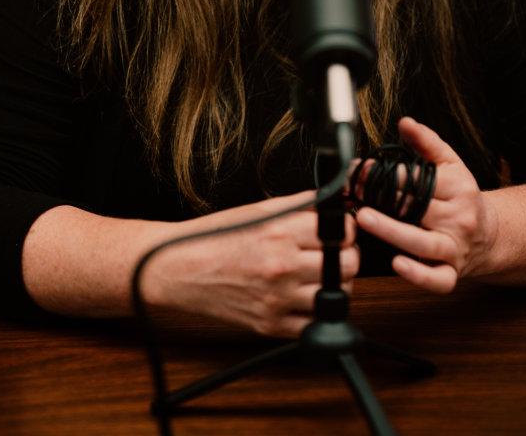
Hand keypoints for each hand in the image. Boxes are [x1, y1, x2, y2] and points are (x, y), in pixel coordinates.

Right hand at [142, 190, 359, 337]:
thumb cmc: (214, 236)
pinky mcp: (270, 325)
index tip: (339, 231)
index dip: (345, 230)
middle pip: (347, 265)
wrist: (179, 268)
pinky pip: (314, 324)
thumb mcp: (257, 210)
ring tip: (319, 275)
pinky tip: (305, 297)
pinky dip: (316, 312)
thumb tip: (331, 200)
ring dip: (335, 285)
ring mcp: (277, 299)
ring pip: (337, 296)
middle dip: (346, 256)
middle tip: (334, 253)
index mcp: (279, 232)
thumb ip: (299, 204)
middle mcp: (281, 266)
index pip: (341, 232)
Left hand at [355, 117, 497, 293]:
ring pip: (422, 243)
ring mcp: (454, 248)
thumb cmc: (462, 197)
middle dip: (380, 197)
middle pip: (416, 208)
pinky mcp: (452, 273)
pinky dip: (418, 276)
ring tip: (365, 218)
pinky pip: (437, 280)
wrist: (490, 236)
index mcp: (458, 188)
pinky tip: (398, 264)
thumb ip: (427, 143)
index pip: (420, 180)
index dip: (387, 173)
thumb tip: (406, 123)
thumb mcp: (451, 164)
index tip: (361, 169)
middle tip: (354, 189)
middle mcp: (457, 219)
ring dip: (391, 231)